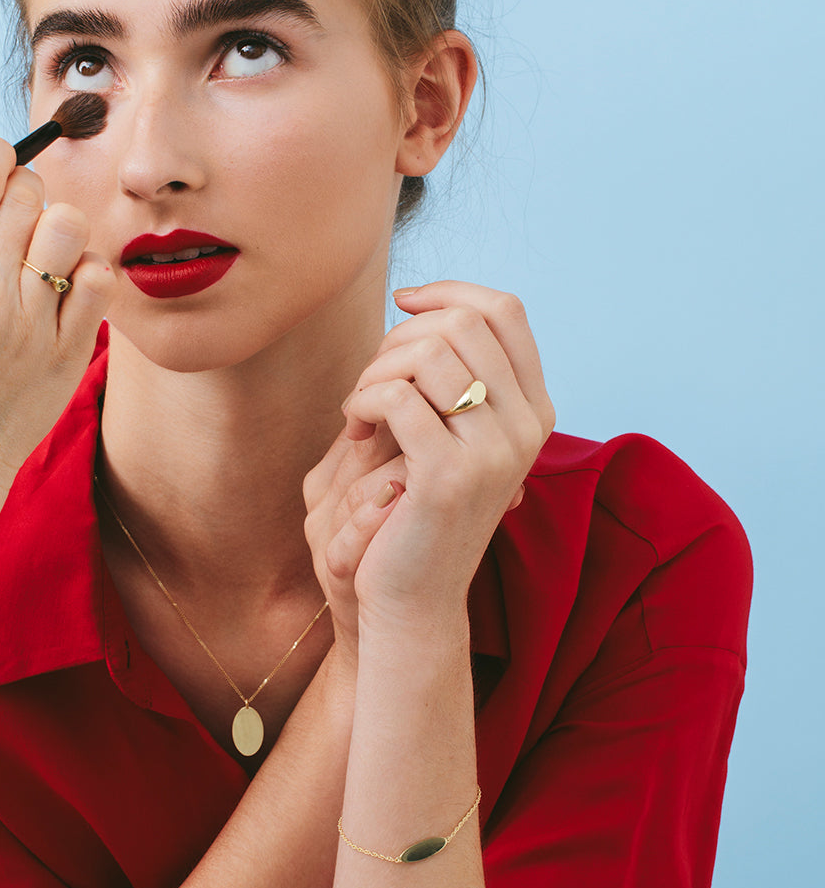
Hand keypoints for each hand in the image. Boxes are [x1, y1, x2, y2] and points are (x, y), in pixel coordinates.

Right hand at [0, 137, 114, 521]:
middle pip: (29, 192)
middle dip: (19, 198)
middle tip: (7, 231)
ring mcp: (30, 325)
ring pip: (69, 225)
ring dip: (55, 231)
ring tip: (36, 260)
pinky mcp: (67, 353)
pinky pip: (98, 277)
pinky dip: (84, 273)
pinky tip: (61, 292)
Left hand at [306, 282, 554, 638]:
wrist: (414, 596)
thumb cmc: (417, 510)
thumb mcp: (447, 435)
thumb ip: (451, 378)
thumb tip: (418, 305)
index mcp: (532, 409)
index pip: (504, 310)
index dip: (448, 291)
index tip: (403, 303)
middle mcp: (526, 426)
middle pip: (461, 322)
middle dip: (398, 339)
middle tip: (371, 383)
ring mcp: (494, 450)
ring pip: (427, 354)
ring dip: (375, 372)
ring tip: (359, 411)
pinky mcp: (449, 475)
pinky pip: (396, 397)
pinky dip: (362, 402)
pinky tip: (354, 431)